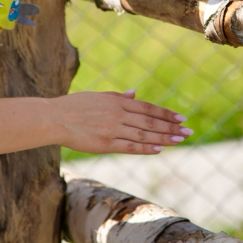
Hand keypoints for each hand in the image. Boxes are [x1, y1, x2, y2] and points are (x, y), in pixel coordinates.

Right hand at [52, 90, 190, 154]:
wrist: (54, 118)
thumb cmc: (74, 106)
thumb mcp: (98, 96)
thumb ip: (118, 96)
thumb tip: (135, 93)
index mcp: (117, 101)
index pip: (147, 108)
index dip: (165, 114)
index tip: (181, 118)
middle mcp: (118, 114)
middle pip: (150, 121)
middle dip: (171, 127)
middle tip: (188, 131)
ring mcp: (112, 129)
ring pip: (144, 134)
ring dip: (164, 138)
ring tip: (180, 140)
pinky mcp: (105, 143)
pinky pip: (130, 146)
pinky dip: (146, 148)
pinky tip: (159, 149)